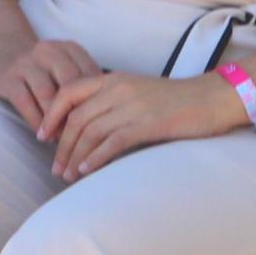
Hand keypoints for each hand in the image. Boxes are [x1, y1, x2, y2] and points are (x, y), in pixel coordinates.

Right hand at [0, 34, 98, 141]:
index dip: (97, 103)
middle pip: (70, 85)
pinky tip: (43, 136)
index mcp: (70, 49)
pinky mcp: (7, 78)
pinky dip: (36, 121)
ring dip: (57, 122)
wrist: (3, 51)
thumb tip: (108, 120)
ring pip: (47, 94)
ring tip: (64, 142)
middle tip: (84, 139)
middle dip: (78, 114)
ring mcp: (26, 63)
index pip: (90, 76)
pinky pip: (25, 102)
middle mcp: (49, 51)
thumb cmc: (45, 69)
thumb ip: (85, 85)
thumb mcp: (66, 67)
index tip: (101, 126)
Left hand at [41, 70, 239, 179]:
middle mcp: (119, 88)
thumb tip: (86, 129)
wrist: (212, 98)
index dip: (51, 115)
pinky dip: (95, 158)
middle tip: (55, 168)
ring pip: (90, 131)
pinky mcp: (148, 123)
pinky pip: (112, 141)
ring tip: (68, 176)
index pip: (69, 92)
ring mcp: (133, 105)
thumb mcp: (137, 93)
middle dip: (61, 145)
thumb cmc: (176, 101)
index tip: (43, 136)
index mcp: (113, 78)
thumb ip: (112, 103)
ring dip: (75, 156)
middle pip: (76, 117)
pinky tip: (87, 171)